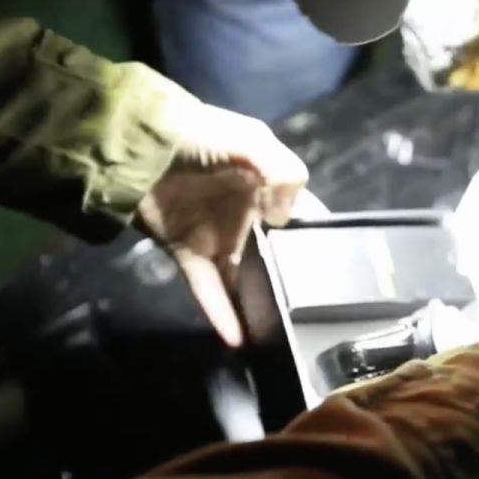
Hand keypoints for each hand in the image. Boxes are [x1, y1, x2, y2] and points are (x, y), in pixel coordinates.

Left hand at [137, 104, 308, 346]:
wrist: (140, 145)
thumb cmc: (202, 139)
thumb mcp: (254, 144)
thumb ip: (284, 176)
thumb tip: (284, 222)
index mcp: (267, 184)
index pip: (299, 215)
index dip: (315, 239)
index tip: (338, 269)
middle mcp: (246, 214)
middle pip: (274, 254)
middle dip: (291, 280)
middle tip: (312, 313)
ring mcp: (216, 236)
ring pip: (243, 278)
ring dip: (257, 305)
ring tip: (278, 337)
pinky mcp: (187, 252)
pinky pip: (208, 288)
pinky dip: (220, 313)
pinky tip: (238, 339)